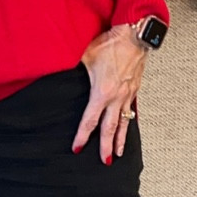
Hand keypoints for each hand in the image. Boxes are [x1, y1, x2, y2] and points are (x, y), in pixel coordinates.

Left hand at [73, 25, 148, 164]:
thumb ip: (74, 67)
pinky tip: (128, 128)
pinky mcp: (134, 89)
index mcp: (101, 93)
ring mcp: (127, 95)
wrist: (135, 35)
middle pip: (109, 128)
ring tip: (118, 153)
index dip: (82, 136)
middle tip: (104, 161)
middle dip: (105, 147)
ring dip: (120, 140)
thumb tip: (60, 68)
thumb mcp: (85, 56)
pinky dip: (129, 123)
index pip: (89, 120)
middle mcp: (116, 98)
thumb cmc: (110, 43)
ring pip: (123, 123)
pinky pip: (131, 111)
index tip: (77, 148)